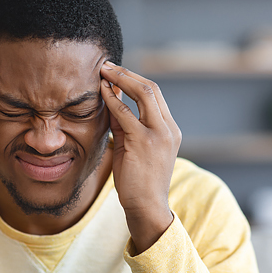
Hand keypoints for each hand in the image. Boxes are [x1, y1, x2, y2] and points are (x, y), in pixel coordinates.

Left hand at [100, 61, 180, 253]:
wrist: (147, 207)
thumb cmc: (138, 180)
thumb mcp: (133, 147)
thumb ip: (125, 125)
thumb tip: (110, 101)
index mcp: (170, 129)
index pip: (155, 95)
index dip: (134, 79)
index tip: (116, 72)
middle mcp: (168, 128)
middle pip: (152, 88)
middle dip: (127, 73)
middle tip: (106, 65)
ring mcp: (159, 134)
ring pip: (144, 94)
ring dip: (120, 79)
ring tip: (102, 72)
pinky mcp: (144, 142)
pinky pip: (126, 113)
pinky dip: (113, 100)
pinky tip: (101, 92)